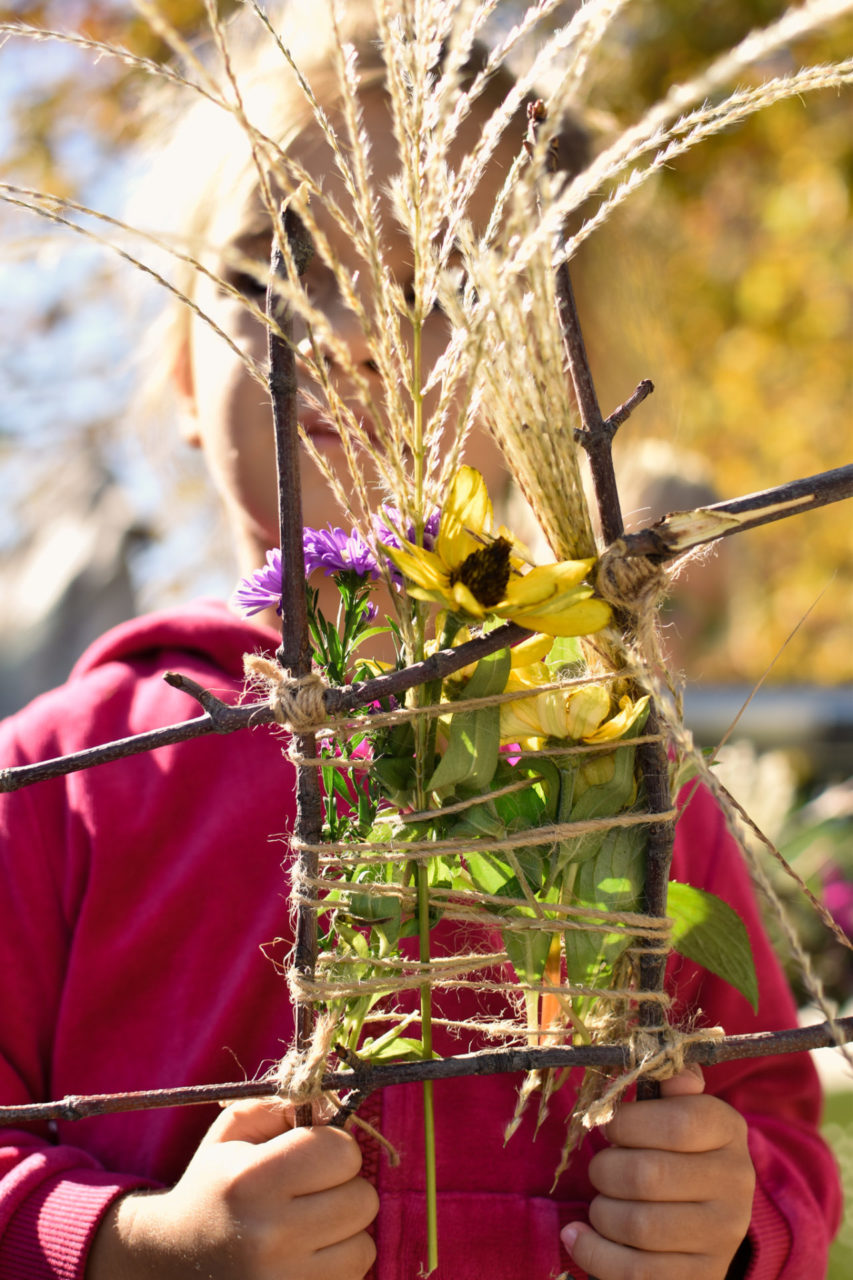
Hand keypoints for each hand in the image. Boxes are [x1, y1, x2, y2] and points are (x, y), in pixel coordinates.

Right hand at [86, 1097, 378, 1279]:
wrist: (173, 1263)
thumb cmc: (212, 1187)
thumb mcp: (232, 1133)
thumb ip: (282, 1105)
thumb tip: (331, 1107)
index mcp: (251, 1180)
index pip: (342, 1151)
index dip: (333, 1147)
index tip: (312, 1155)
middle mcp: (270, 1234)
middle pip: (362, 1199)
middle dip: (344, 1189)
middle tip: (312, 1193)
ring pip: (363, 1245)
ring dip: (344, 1233)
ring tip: (307, 1228)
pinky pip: (353, 1278)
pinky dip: (337, 1265)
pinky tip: (305, 1257)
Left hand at [560, 1067, 754, 1279]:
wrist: (709, 1220)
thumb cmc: (678, 1151)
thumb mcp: (682, 1110)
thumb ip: (673, 1086)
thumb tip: (673, 1071)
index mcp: (729, 1131)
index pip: (677, 1122)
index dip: (628, 1123)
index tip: (611, 1127)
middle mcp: (735, 1184)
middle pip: (647, 1175)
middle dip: (605, 1169)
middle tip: (601, 1168)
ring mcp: (722, 1237)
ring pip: (638, 1225)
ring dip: (601, 1211)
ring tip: (601, 1202)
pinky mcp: (699, 1277)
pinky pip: (634, 1272)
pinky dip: (594, 1252)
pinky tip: (578, 1235)